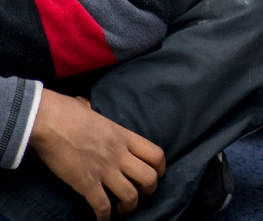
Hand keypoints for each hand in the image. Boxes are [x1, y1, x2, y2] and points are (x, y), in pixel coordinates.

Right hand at [31, 88, 164, 219]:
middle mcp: (119, 154)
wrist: (48, 120)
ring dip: (129, 206)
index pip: (156, 155)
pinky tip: (102, 219)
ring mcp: (104, 169)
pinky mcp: (86, 183)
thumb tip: (86, 107)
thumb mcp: (94, 112)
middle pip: (149, 178)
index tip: (155, 176)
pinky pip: (102, 205)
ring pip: (130, 195)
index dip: (160, 170)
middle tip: (140, 194)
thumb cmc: (67, 112)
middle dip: (149, 190)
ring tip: (122, 208)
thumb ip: (97, 117)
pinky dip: (104, 216)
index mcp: (124, 137)